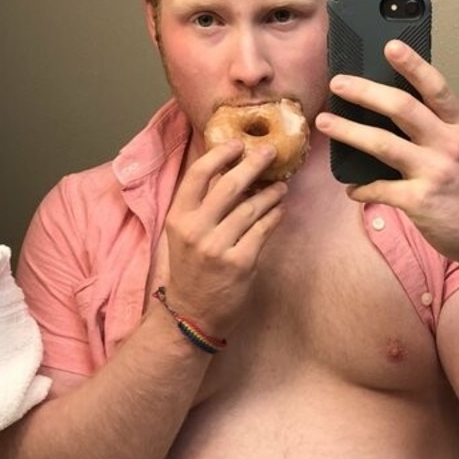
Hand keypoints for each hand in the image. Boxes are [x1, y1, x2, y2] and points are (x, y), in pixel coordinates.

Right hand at [161, 140, 285, 333]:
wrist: (191, 314)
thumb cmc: (190, 270)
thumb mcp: (183, 235)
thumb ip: (200, 206)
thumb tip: (230, 171)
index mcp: (178, 218)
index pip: (198, 174)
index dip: (220, 154)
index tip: (238, 143)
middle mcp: (196, 230)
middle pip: (230, 185)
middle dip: (254, 164)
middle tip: (270, 152)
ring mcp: (218, 247)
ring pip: (252, 207)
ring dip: (270, 192)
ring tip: (280, 186)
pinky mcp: (240, 263)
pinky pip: (263, 230)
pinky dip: (275, 216)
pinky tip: (279, 209)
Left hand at [315, 40, 458, 273]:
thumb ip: (437, 132)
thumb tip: (393, 112)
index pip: (436, 88)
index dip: (413, 65)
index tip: (391, 46)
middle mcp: (449, 146)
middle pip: (402, 108)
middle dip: (365, 92)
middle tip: (338, 82)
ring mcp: (434, 173)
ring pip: (382, 144)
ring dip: (349, 131)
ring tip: (326, 123)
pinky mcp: (420, 202)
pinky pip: (379, 189)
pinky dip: (361, 188)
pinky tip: (351, 188)